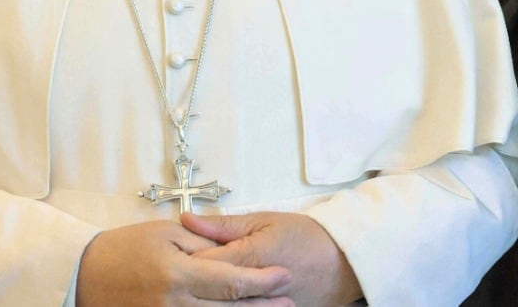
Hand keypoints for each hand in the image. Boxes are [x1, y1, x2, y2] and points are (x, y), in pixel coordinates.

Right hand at [75, 220, 293, 305]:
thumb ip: (203, 244)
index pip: (231, 281)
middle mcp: (174, 304)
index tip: (284, 276)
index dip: (262, 281)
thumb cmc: (123, 250)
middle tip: (288, 303)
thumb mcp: (165, 234)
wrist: (82, 276)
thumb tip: (234, 252)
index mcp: (178, 275)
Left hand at [182, 211, 362, 306]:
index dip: (184, 260)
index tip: (173, 255)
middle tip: (179, 278)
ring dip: (205, 299)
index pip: (202, 264)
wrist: (343, 263)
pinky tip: (215, 301)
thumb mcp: (266, 221)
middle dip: (190, 285)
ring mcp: (262, 305)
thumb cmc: (306, 237)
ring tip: (194, 292)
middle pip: (206, 291)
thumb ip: (224, 225)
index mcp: (249, 257)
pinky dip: (227, 305)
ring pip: (220, 306)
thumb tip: (189, 219)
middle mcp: (252, 287)